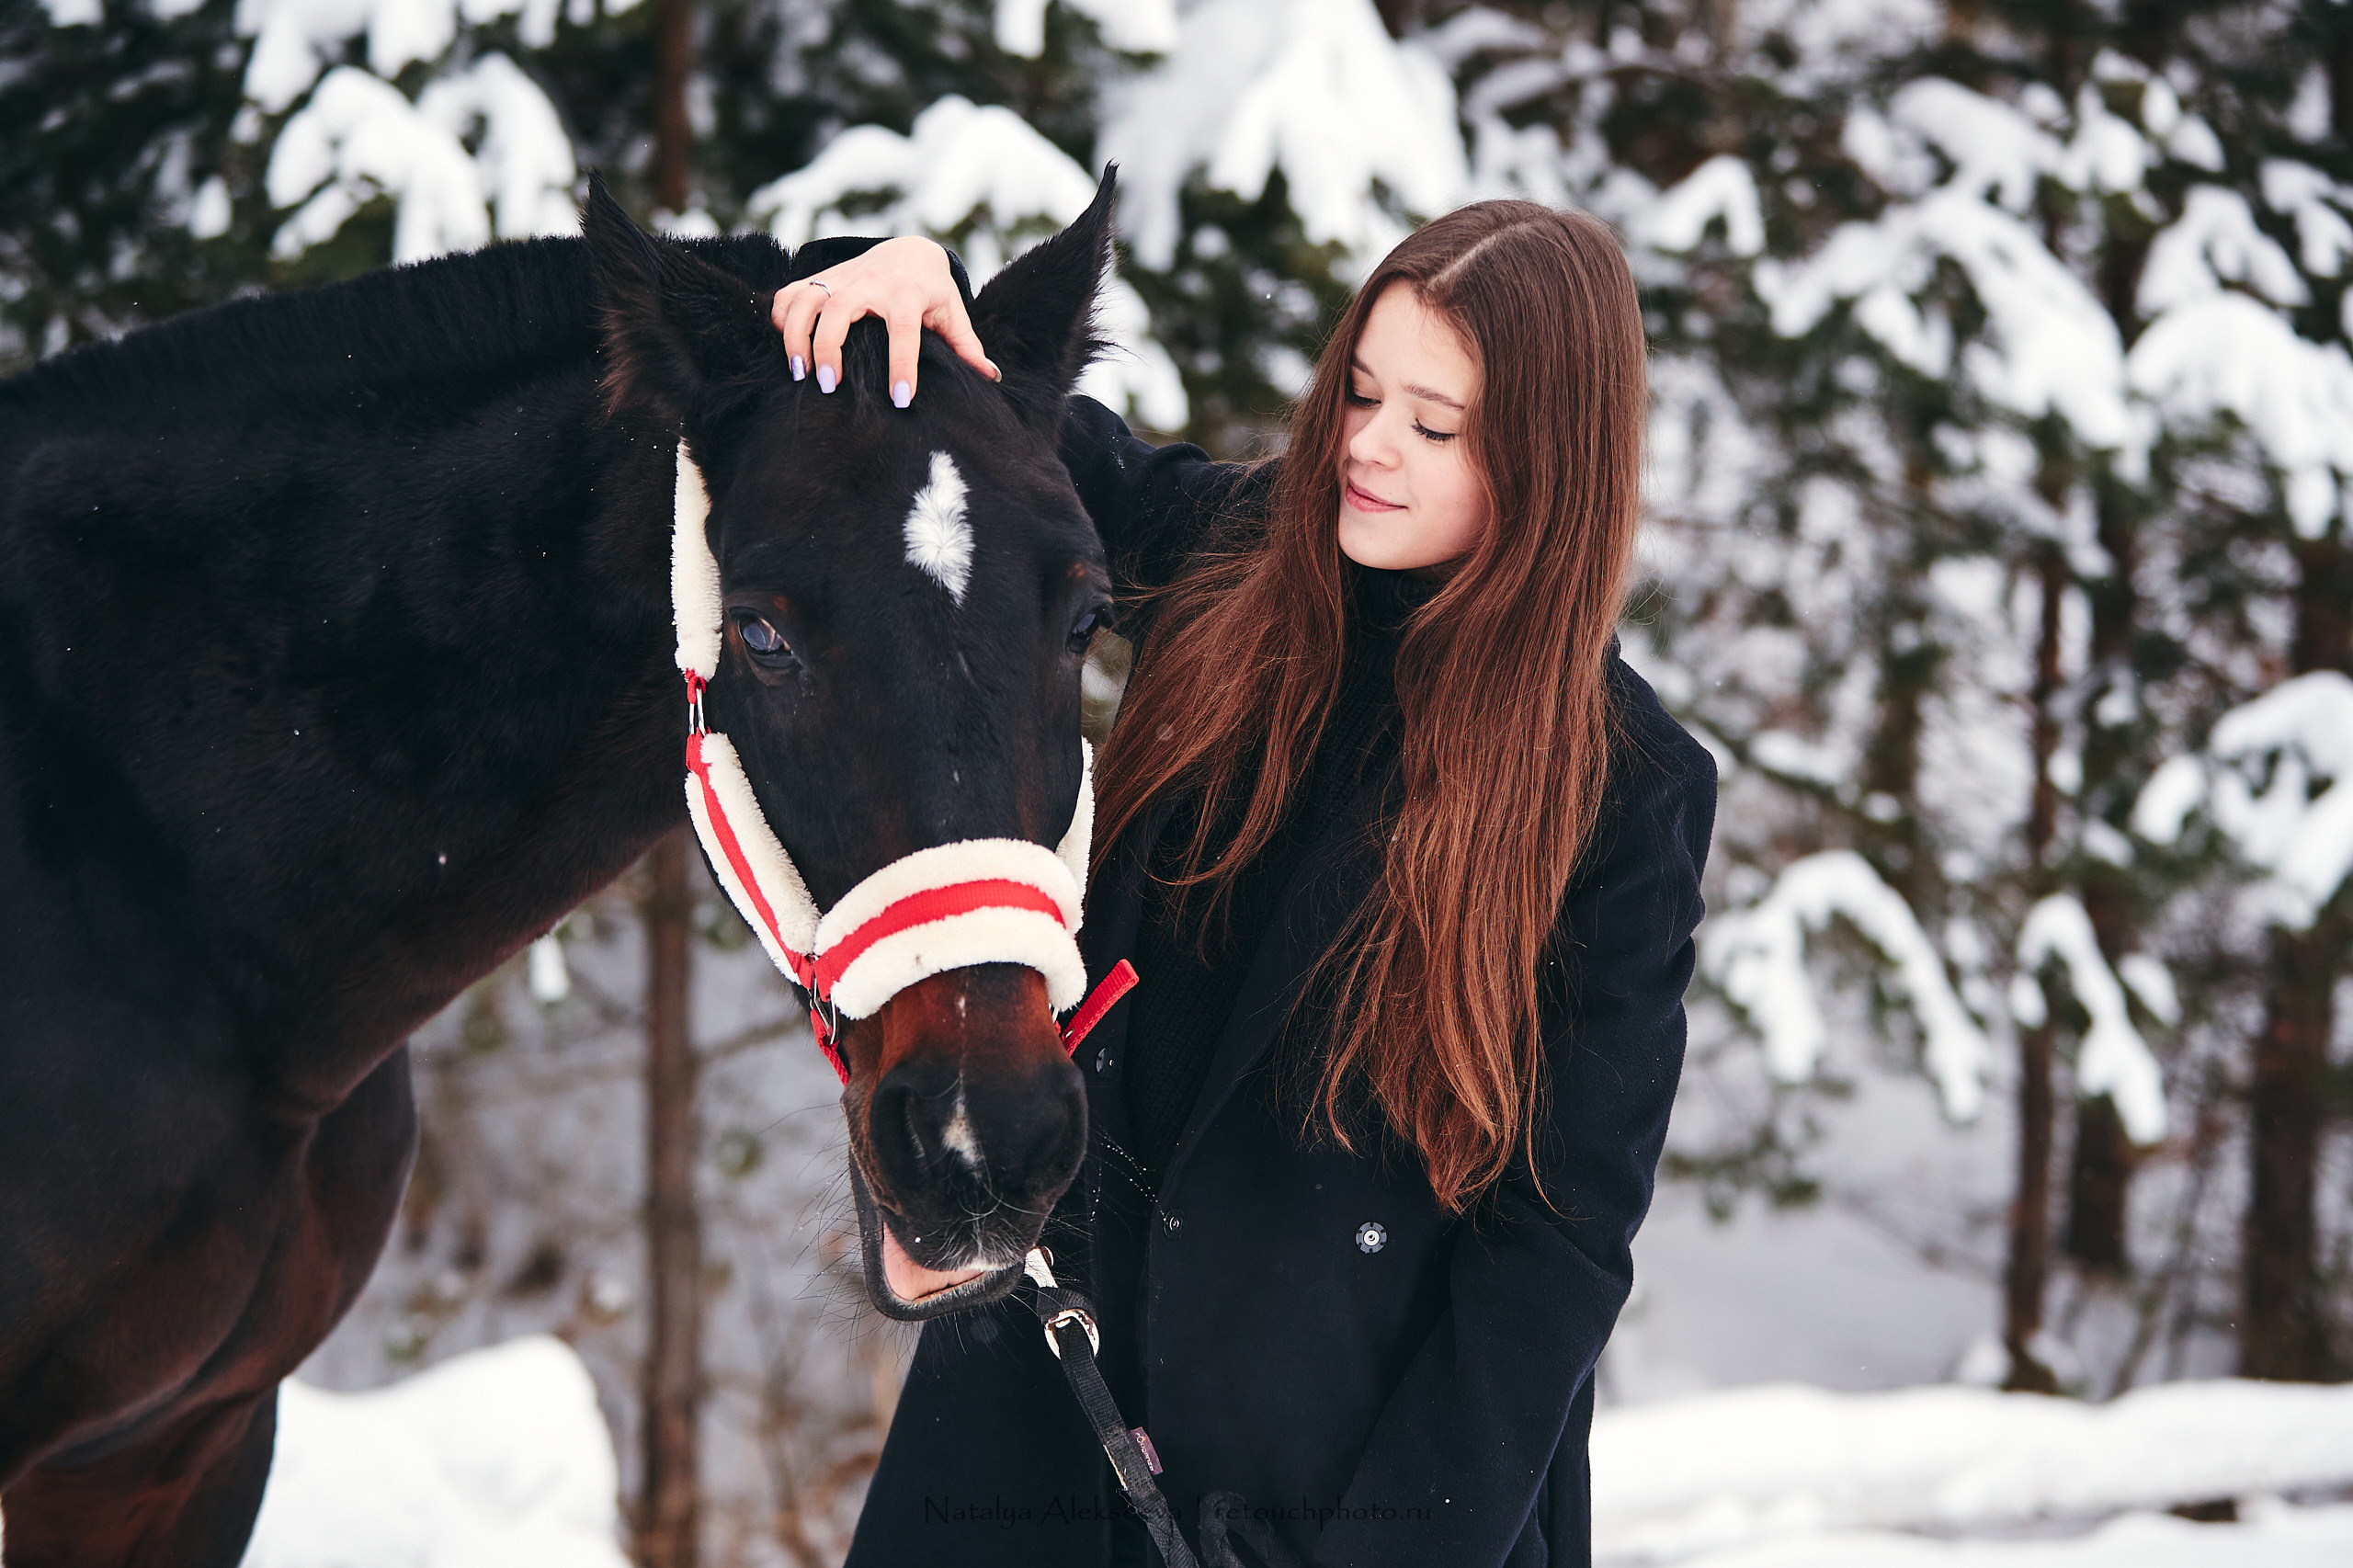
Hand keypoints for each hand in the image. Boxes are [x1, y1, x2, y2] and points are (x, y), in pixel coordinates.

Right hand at [770, 235, 999, 406]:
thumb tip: (990, 377)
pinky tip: (784, 346)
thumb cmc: (932, 292)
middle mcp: (869, 283)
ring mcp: (840, 278)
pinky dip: (779, 318)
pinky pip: (788, 295)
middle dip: (829, 350)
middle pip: (839, 312)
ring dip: (795, 336)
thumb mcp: (953, 314)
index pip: (903, 331)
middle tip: (829, 387)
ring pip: (805, 301)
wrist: (909, 252)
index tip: (900, 398)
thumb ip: (967, 346)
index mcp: (907, 294)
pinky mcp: (819, 279)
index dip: (902, 365)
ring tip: (799, 372)